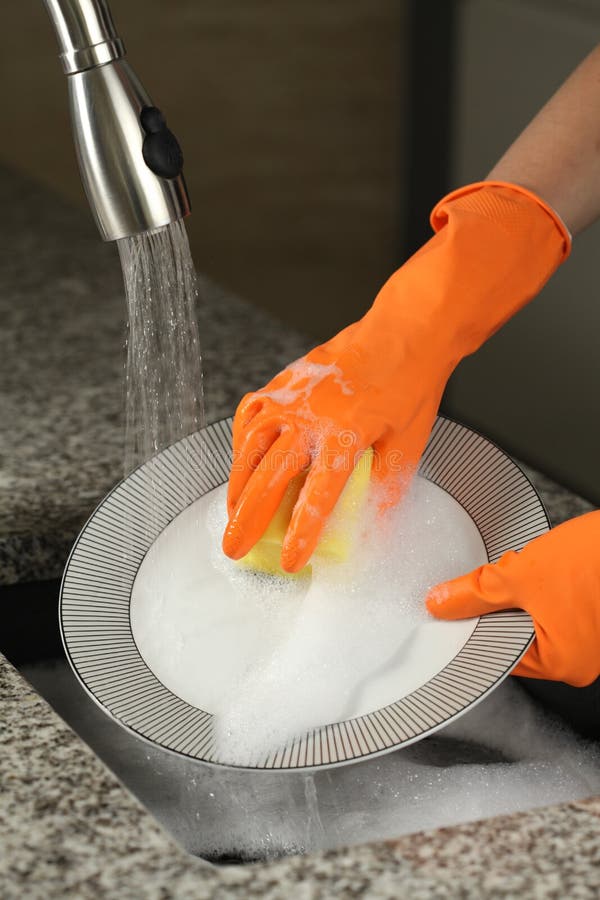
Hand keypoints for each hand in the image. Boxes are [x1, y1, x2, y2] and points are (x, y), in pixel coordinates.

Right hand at [223, 182, 569, 572]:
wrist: (403, 331)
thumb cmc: (409, 385)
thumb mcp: (408, 444)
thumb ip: (387, 488)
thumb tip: (373, 527)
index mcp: (345, 437)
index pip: (317, 497)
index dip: (301, 534)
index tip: (291, 561)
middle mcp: (310, 418)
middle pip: (269, 478)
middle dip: (249, 519)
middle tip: (234, 547)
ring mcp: (291, 398)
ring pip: (250, 448)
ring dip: (236, 486)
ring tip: (230, 513)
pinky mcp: (283, 383)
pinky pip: (250, 416)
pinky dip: (240, 443)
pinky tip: (240, 462)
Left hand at [426, 512, 599, 687]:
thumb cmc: (597, 559)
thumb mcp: (522, 575)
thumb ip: (475, 593)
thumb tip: (442, 603)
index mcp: (561, 664)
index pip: (495, 654)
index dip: (471, 627)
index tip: (453, 607)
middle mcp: (579, 659)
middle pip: (512, 635)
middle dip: (499, 605)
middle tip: (504, 578)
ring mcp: (590, 637)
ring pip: (532, 616)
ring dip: (522, 591)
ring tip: (536, 569)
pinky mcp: (594, 613)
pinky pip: (552, 605)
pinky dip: (542, 586)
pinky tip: (549, 566)